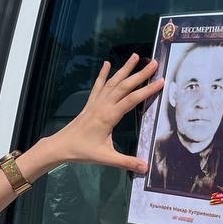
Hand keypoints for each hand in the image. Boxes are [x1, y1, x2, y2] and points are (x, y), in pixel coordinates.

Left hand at [48, 55, 163, 173]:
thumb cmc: (83, 151)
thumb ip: (126, 162)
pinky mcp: (90, 103)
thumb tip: (146, 167)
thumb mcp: (106, 158)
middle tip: (155, 63)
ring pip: (112, 82)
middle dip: (140, 74)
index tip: (162, 82)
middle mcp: (103, 105)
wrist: (61, 146)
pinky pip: (98, 85)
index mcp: (109, 116)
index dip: (147, 91)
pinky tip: (107, 63)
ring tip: (136, 56)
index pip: (132, 100)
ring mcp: (96, 102)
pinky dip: (103, 74)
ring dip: (125, 68)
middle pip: (124, 86)